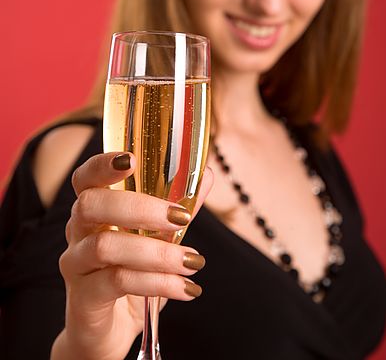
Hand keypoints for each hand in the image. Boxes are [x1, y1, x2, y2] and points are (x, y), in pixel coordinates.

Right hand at [51, 151, 212, 359]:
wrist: (109, 331)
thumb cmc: (132, 273)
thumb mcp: (158, 238)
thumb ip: (178, 206)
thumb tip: (205, 175)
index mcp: (94, 210)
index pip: (86, 178)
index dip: (102, 165)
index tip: (131, 159)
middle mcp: (77, 232)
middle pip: (90, 204)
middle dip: (139, 207)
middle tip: (179, 218)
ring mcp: (76, 265)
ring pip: (106, 246)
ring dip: (157, 252)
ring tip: (194, 261)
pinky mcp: (83, 299)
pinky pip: (117, 282)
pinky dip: (158, 282)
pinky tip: (186, 288)